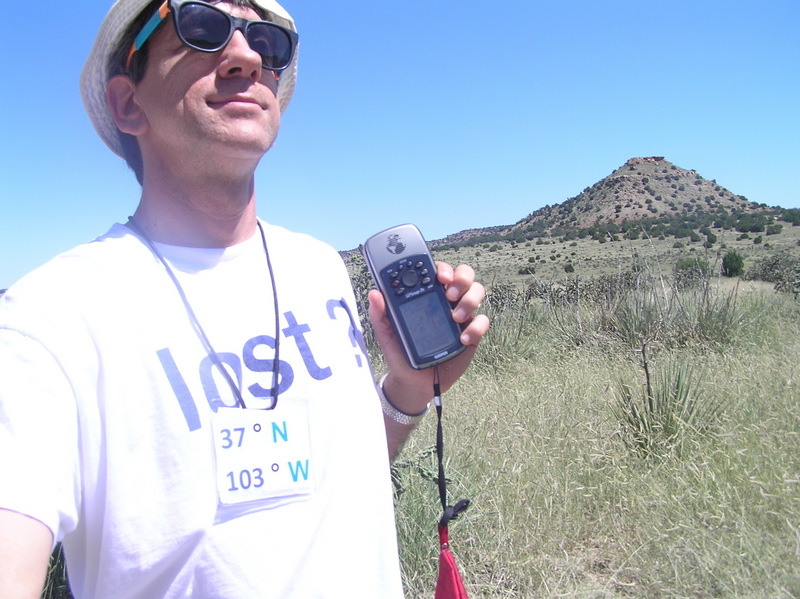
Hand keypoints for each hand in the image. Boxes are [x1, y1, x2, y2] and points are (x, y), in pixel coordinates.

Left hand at [368, 262, 489, 412]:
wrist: (413, 381)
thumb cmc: (400, 352)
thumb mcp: (386, 332)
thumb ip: (380, 313)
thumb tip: (374, 293)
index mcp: (427, 294)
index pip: (438, 271)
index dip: (441, 268)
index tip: (438, 275)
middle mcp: (447, 300)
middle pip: (463, 275)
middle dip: (461, 278)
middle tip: (449, 293)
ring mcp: (462, 315)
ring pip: (477, 292)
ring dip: (470, 299)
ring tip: (456, 316)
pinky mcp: (471, 333)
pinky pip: (482, 322)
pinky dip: (476, 327)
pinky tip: (462, 338)